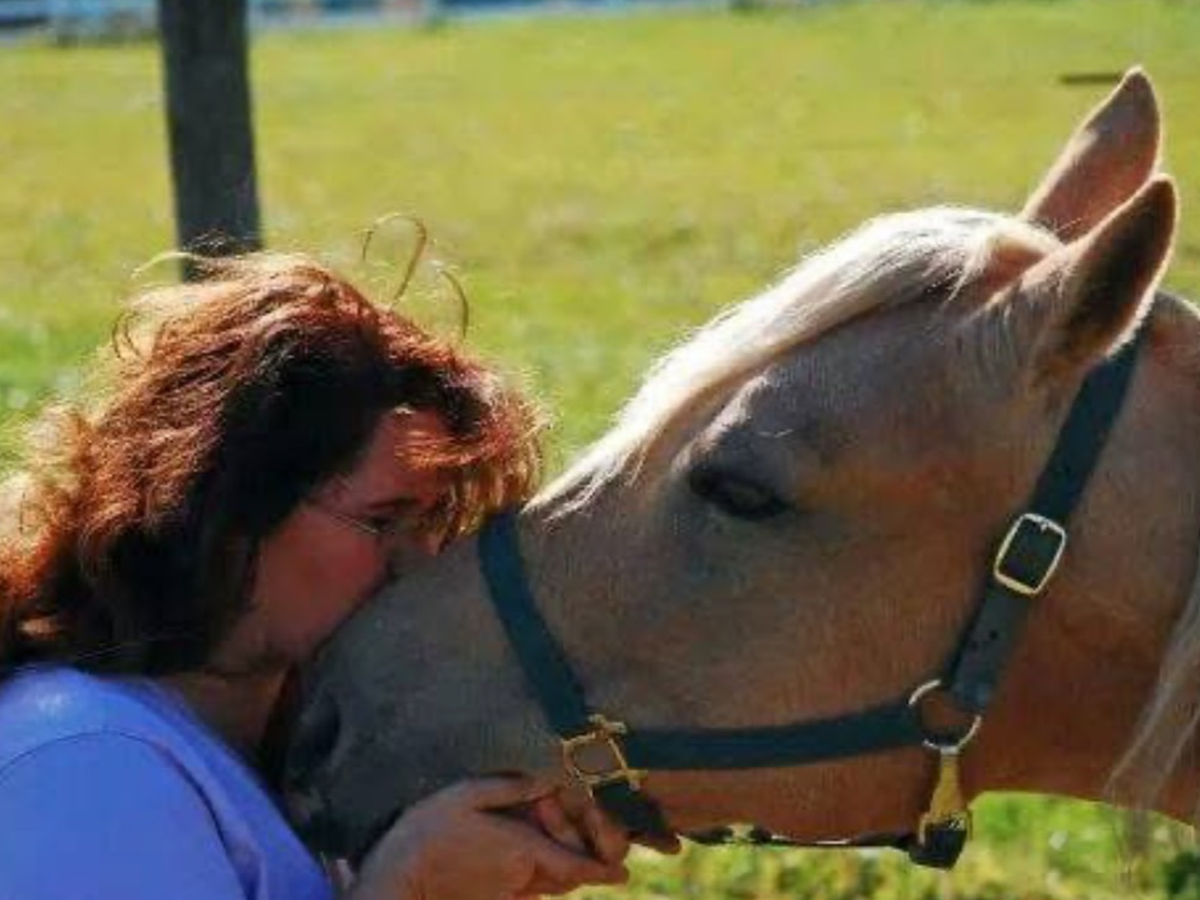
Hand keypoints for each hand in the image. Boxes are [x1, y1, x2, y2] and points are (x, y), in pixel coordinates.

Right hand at [348, 776, 629, 899]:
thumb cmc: (428, 831)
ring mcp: (508, 891)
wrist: (397, 882)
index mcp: (522, 848)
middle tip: (610, 854)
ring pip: (551, 885)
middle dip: (587, 865)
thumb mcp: (467, 795)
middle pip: (568, 877)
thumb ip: (510, 788)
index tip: (626, 871)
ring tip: (581, 855)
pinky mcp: (495, 899)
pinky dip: (543, 878)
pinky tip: (536, 859)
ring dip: (566, 872)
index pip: (576, 865)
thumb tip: (547, 779)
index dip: (604, 870)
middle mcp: (522, 876)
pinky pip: (530, 889)